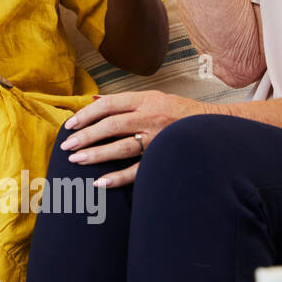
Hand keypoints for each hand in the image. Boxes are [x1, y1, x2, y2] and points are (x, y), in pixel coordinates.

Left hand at [58, 90, 213, 186]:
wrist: (215, 127)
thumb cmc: (179, 112)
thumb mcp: (153, 98)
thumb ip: (122, 100)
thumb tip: (93, 99)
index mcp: (145, 100)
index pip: (109, 105)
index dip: (86, 114)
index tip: (70, 125)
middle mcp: (150, 117)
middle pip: (111, 125)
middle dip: (86, 135)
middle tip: (67, 145)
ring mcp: (158, 139)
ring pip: (122, 147)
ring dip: (96, 154)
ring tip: (76, 160)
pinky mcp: (163, 158)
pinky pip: (138, 170)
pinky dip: (118, 177)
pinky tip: (100, 183)